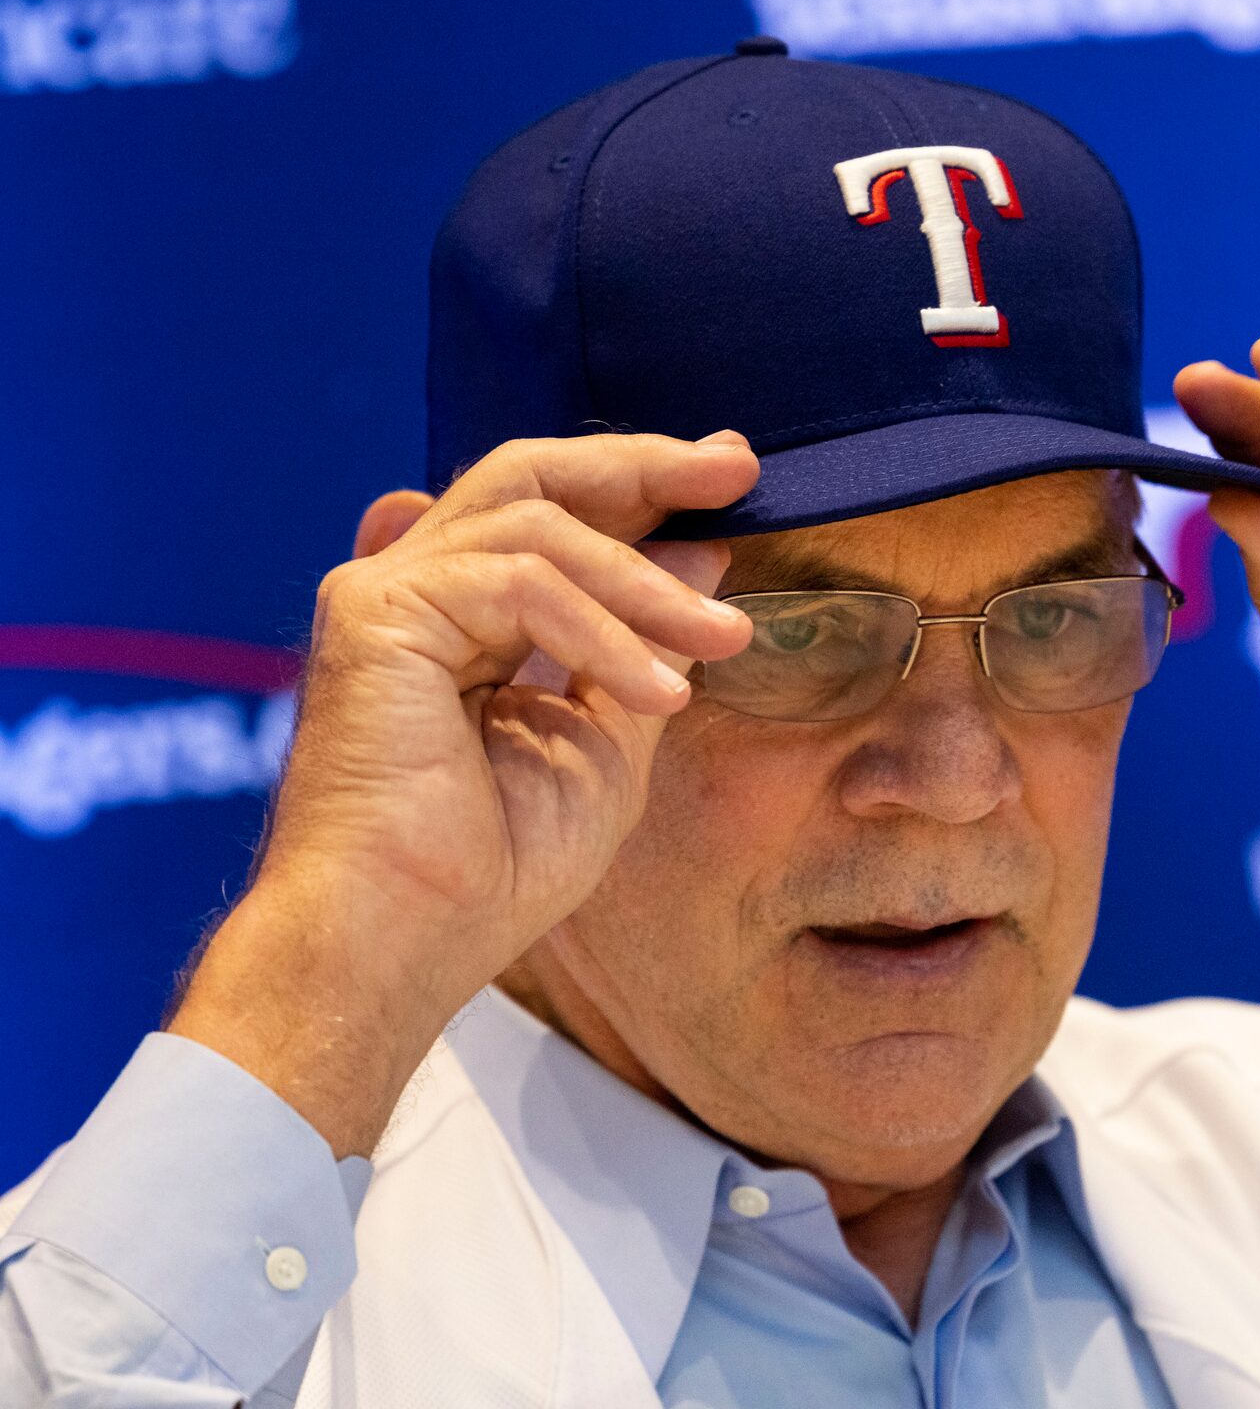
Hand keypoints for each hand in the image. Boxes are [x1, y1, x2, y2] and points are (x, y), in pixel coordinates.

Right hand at [171, 432, 758, 1152]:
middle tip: (736, 466)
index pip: (554, 518)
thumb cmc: (492, 871)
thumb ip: (643, 647)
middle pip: (533, 482)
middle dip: (645, 467)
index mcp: (465, 620)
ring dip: (647, 583)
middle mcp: (417, 591)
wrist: (405, 942)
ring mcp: (386, 593)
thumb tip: (699, 556)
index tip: (733, 480)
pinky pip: (519, 586)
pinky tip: (659, 692)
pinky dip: (602, 634)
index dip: (642, 488)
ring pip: (538, 527)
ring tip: (723, 640)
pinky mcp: (375, 614)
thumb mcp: (606, 747)